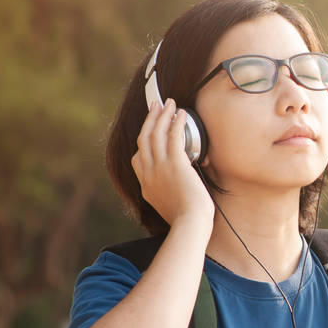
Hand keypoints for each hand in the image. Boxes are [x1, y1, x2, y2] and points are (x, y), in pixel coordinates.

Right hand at [130, 99, 214, 228]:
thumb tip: (176, 190)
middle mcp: (149, 173)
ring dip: (162, 115)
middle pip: (144, 139)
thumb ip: (167, 195)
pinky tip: (180, 113)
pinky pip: (173, 136)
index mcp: (146, 185)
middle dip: (150, 120)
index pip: (138, 159)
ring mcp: (160, 167)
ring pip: (156, 134)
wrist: (190, 224)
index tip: (149, 130)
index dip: (143, 142)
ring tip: (168, 103)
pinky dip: (175, 122)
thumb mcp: (168, 207)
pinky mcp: (175, 163)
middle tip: (156, 106)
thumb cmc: (186, 219)